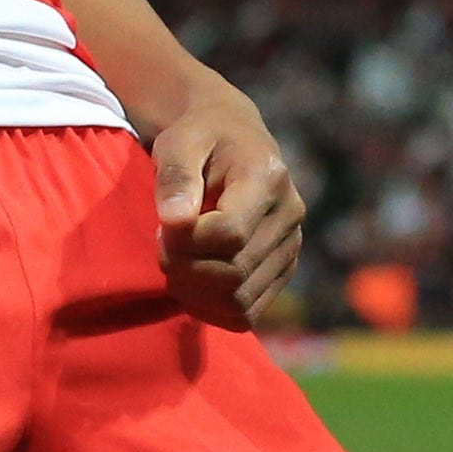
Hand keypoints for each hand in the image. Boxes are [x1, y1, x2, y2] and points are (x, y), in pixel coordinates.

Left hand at [150, 86, 303, 329]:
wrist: (229, 138)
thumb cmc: (198, 138)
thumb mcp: (179, 142)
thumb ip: (176, 177)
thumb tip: (175, 221)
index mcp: (268, 177)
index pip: (230, 233)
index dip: (186, 242)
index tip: (161, 227)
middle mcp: (290, 214)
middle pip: (235, 272)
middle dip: (185, 268)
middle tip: (163, 245)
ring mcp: (291, 246)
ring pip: (240, 300)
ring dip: (194, 293)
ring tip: (176, 262)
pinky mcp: (283, 270)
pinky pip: (247, 313)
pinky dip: (211, 309)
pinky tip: (191, 283)